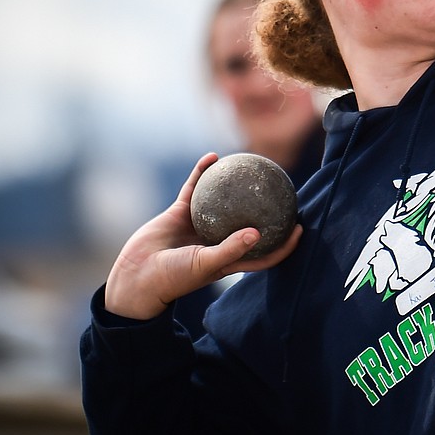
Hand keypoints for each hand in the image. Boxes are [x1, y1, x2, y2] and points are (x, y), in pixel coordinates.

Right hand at [104, 153, 303, 319]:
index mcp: (230, 258)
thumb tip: (258, 234)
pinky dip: (203, 172)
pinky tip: (213, 156)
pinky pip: (195, 188)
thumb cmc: (173, 278)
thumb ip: (230, 250)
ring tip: (251, 165)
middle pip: (249, 222)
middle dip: (265, 209)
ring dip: (235, 185)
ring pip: (223, 201)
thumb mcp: (205, 265)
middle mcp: (218, 240)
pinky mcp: (180, 213)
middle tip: (282, 190)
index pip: (265, 253)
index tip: (299, 227)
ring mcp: (200, 225)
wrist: (135, 276)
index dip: (284, 243)